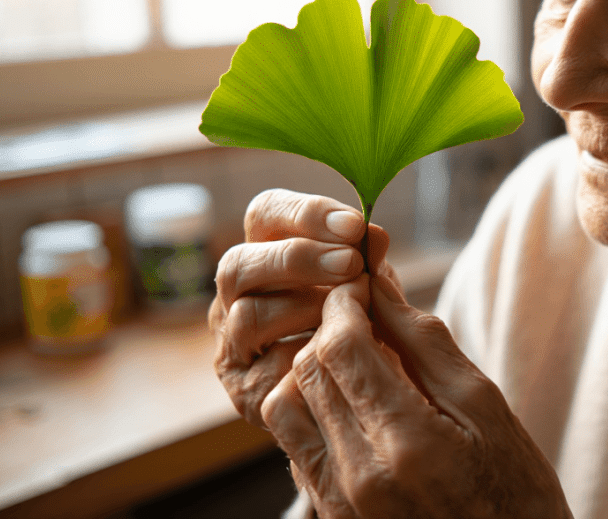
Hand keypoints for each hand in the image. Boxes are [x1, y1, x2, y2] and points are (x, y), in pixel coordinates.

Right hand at [209, 189, 395, 429]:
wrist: (360, 393)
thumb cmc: (362, 323)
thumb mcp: (371, 287)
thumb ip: (370, 263)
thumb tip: (374, 236)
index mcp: (266, 252)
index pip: (265, 214)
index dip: (306, 214)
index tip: (355, 225)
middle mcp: (236, 295)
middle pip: (238, 264)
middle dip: (298, 259)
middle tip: (351, 264)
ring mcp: (233, 343)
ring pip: (247, 316)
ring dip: (304, 309)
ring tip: (349, 314)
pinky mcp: (243, 388)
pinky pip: (265, 369)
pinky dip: (306, 359)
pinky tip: (339, 358)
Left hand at [261, 272, 572, 518]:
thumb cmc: (515, 488)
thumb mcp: (485, 407)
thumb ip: (424, 342)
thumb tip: (379, 284)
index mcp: (408, 443)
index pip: (340, 348)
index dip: (345, 305)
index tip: (362, 286)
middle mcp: (360, 478)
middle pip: (307, 372)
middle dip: (327, 329)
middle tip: (360, 314)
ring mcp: (339, 505)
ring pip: (284, 408)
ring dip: (311, 371)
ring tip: (354, 361)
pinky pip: (295, 448)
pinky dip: (312, 412)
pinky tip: (353, 404)